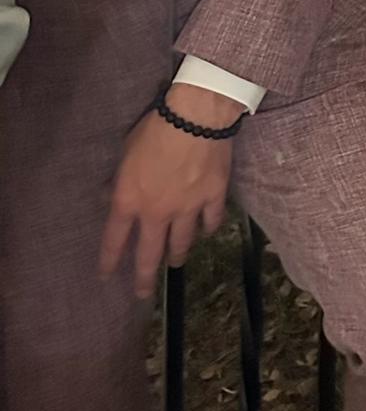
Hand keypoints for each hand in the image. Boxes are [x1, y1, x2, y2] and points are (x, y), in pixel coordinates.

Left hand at [100, 88, 235, 297]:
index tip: (106, 277)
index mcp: (130, 201)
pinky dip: (208, 228)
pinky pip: (211, 221)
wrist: (196, 116)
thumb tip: (110, 198)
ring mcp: (188, 208)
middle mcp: (157, 213)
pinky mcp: (213, 198)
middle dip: (145, 278)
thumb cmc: (155, 129)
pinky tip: (207, 231)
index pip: (114, 240)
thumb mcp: (126, 152)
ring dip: (177, 255)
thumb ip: (118, 181)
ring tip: (176, 262)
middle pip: (149, 255)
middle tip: (143, 294)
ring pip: (182, 243)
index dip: (109, 261)